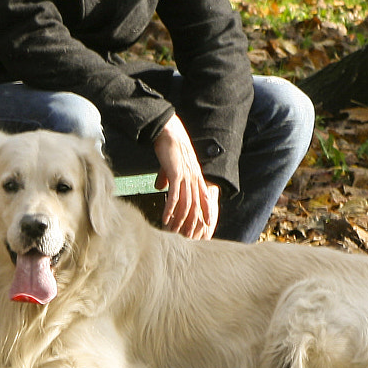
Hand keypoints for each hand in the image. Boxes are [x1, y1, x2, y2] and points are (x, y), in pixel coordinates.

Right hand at [152, 115, 219, 238]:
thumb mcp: (170, 166)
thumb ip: (166, 178)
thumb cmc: (169, 147)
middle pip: (196, 205)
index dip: (207, 211)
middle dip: (192, 222)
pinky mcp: (176, 174)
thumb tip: (160, 188)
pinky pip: (175, 196)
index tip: (207, 224)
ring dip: (180, 219)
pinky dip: (170, 209)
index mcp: (196, 175)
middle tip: (187, 236)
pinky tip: (165, 219)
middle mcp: (194, 177)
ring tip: (174, 231)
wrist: (169, 131)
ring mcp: (186, 176)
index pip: (204, 197)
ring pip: (186, 203)